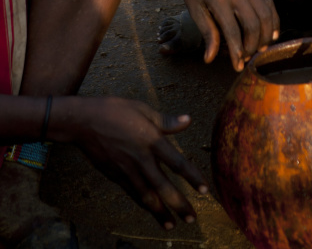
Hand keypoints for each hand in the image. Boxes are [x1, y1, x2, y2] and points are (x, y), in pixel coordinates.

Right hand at [69, 97, 207, 229]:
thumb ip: (165, 120)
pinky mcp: (115, 175)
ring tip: (172, 225)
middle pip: (163, 186)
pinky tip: (150, 210)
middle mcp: (140, 158)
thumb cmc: (114, 110)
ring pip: (146, 196)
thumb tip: (188, 120)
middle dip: (179, 204)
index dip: (192, 177)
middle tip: (192, 218)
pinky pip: (132, 193)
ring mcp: (126, 169)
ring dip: (160, 212)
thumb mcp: (142, 108)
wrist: (82, 122)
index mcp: (151, 139)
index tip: (205, 190)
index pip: (177, 162)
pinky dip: (143, 204)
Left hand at [172, 0, 278, 70]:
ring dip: (266, 36)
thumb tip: (210, 59)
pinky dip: (273, 21)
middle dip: (253, 46)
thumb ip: (207, 33)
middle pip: (254, 25)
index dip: (237, 52)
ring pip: (266, 15)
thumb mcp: (194, 10)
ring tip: (259, 49)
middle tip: (247, 58)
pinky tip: (271, 34)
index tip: (237, 66)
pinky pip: (269, 4)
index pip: (233, 32)